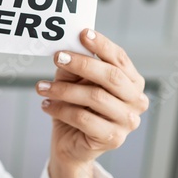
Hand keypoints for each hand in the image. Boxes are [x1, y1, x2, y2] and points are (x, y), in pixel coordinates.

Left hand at [35, 29, 148, 177]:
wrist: (70, 144)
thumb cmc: (75, 108)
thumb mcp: (74, 82)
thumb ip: (75, 66)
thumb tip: (68, 45)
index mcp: (132, 83)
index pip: (120, 59)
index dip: (102, 45)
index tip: (82, 33)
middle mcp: (136, 101)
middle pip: (111, 77)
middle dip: (83, 64)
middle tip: (57, 57)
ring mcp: (128, 122)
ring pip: (95, 97)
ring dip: (63, 89)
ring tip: (41, 87)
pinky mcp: (113, 138)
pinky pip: (83, 118)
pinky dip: (60, 109)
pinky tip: (46, 105)